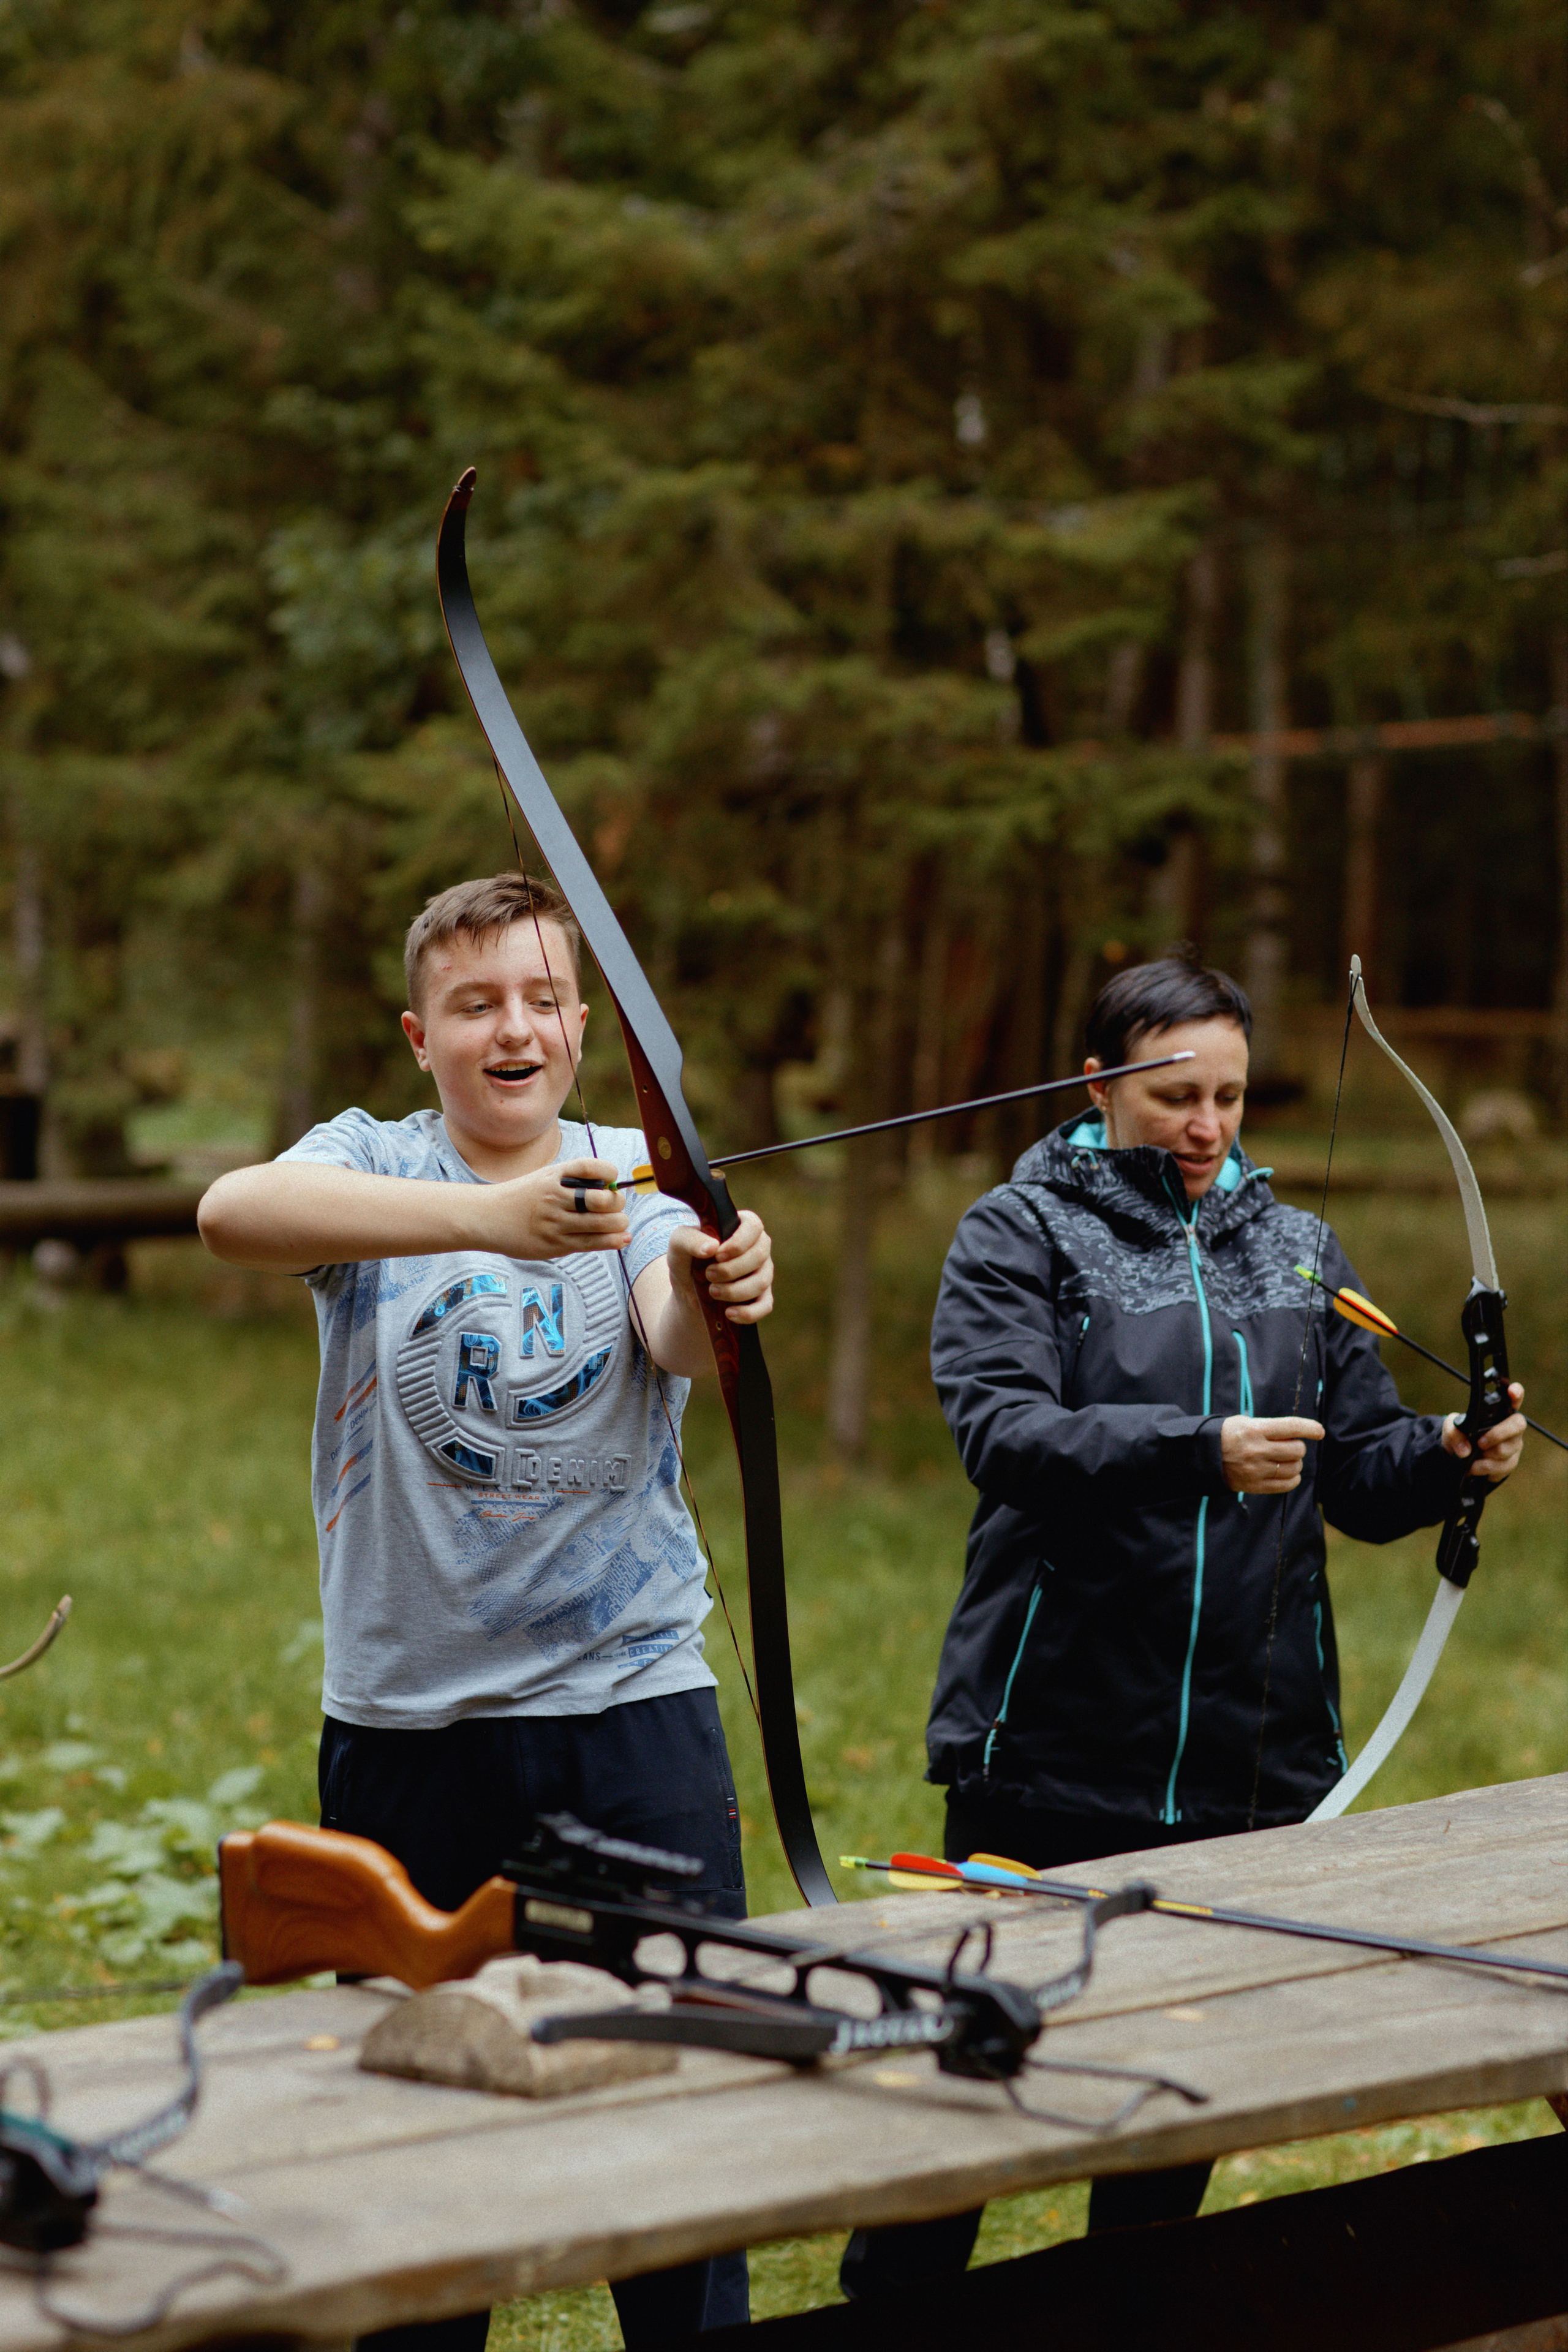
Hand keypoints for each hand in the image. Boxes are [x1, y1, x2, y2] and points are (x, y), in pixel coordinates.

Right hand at [488, 1158, 629, 1258]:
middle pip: (602, 1199)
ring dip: (619, 1223)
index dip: (608, 1172)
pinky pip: (591, 1243)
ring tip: (619, 1223)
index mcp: (553, 1176)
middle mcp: (555, 1197)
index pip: (589, 1167)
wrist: (487, 1218)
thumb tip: (612, 1190)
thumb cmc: (521, 1198)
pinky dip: (612, 1241)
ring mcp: (555, 1222)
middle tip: (617, 1206)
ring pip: (601, 1223)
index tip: (613, 1178)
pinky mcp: (555, 1244)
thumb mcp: (543, 1179)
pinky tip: (621, 1239)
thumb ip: (572, 1182)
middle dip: (618, 1203)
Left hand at [668, 1208, 774, 1326]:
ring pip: (761, 1282)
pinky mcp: (762, 1297)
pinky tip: (729, 1313)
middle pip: (759, 1256)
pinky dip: (748, 1312)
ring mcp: (763, 1273)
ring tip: (712, 1292)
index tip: (718, 1255)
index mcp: (742, 1227)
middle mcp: (758, 1248)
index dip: (739, 1242)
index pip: (754, 1226)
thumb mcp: (678, 1245)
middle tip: (708, 1274)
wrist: (688, 1291)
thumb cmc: (687, 1260)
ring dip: (735, 1290)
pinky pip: (765, 1306)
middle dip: (731, 1269)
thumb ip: (690, 1239)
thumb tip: (711, 1247)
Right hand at [1221, 1414, 1324, 1494]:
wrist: (1204, 1456)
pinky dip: (1293, 1478)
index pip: (1291, 1427)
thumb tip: (1298, 1436)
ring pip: (1293, 1468)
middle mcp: (1256, 1450)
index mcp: (1254, 1430)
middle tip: (1290, 1446)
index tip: (1319, 1431)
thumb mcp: (1245, 1422)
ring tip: (1287, 1459)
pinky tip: (1290, 1473)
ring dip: (1296, 1463)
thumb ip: (1270, 1427)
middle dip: (1298, 1447)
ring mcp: (1256, 1470)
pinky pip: (1286, 1484)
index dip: (1309, 1428)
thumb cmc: (1229, 1435)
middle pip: (1296, 1450)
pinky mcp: (1255, 1485)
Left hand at [1442, 1382, 1525, 1480]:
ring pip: (1506, 1449)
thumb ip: (1453, 1432)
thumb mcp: (1451, 1429)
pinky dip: (1483, 1468)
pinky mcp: (1510, 1463)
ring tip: (1473, 1455)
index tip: (1512, 1391)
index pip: (1513, 1399)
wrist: (1459, 1460)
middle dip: (1499, 1433)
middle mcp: (1511, 1427)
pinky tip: (1474, 1467)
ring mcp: (1513, 1445)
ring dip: (1486, 1455)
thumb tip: (1465, 1450)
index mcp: (1499, 1412)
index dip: (1516, 1393)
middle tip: (1481, 1442)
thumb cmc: (1461, 1436)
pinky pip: (1501, 1466)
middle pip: (1518, 1424)